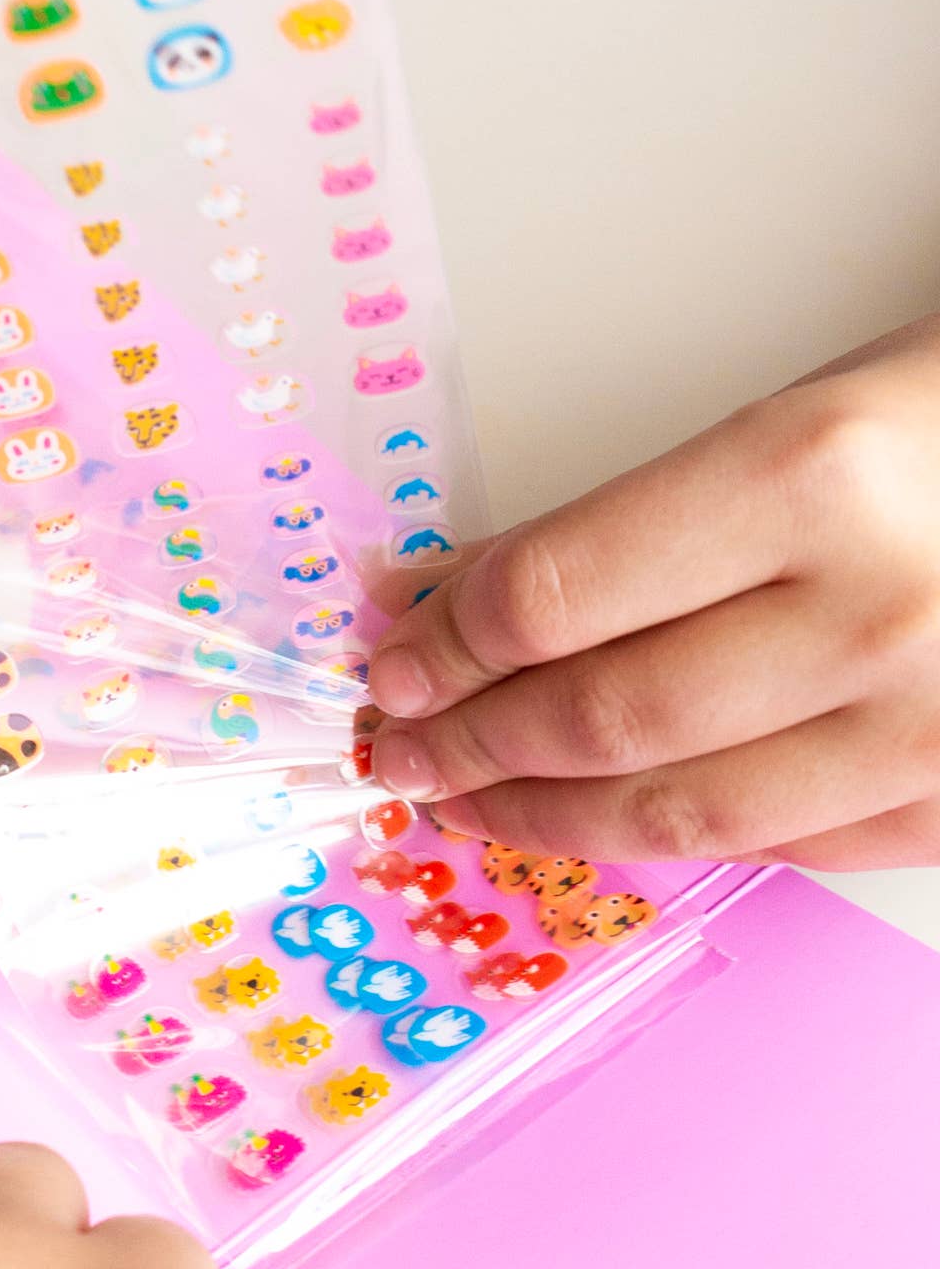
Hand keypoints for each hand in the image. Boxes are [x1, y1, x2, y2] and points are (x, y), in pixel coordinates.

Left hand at [368, 315, 939, 870]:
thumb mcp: (791, 419)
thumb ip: (619, 523)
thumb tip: (445, 596)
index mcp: (811, 475)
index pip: (553, 598)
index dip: (443, 644)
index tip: (390, 657)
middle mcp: (878, 612)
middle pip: (600, 714)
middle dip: (468, 741)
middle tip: (395, 745)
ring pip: (684, 811)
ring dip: (546, 814)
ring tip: (467, 799)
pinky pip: (791, 849)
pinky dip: (679, 836)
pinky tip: (609, 816)